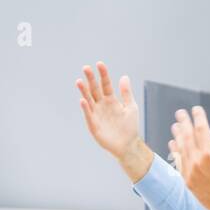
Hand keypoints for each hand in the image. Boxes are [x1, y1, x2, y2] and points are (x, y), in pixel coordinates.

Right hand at [76, 61, 152, 180]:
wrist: (128, 145)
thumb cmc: (129, 127)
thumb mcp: (130, 107)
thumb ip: (126, 93)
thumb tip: (124, 76)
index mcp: (111, 100)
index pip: (105, 84)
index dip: (103, 74)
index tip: (99, 64)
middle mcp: (102, 105)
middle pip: (94, 89)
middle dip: (90, 79)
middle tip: (86, 68)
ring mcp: (96, 115)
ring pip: (88, 100)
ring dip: (83, 91)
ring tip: (79, 81)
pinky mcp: (93, 125)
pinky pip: (89, 115)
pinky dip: (86, 108)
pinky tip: (83, 100)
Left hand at [170, 106, 209, 209]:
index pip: (202, 129)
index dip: (198, 117)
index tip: (196, 109)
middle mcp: (197, 162)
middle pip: (187, 136)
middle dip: (184, 123)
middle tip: (180, 113)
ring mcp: (190, 172)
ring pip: (181, 149)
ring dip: (177, 136)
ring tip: (175, 126)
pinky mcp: (187, 181)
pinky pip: (178, 162)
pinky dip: (175, 152)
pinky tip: (173, 144)